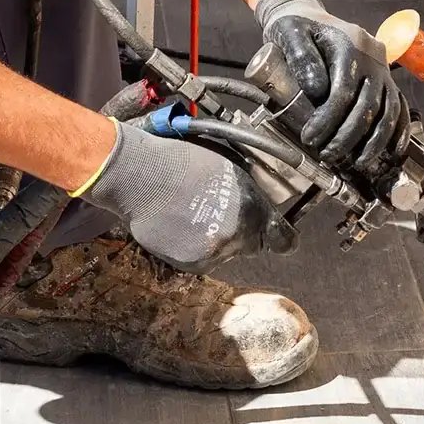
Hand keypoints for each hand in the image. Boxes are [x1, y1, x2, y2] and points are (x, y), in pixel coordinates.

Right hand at [77, 124, 268, 270]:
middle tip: (219, 215)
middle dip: (241, 234)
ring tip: (191, 216)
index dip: (281, 237)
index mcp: (250, 208)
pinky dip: (193, 246)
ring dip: (215, 241)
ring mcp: (212, 252)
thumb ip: (249, 195)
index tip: (279, 237)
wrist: (139, 175)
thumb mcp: (228, 168)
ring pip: (224, 254)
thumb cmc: (179, 161)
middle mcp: (235, 235)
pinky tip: (179, 225)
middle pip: (251, 246)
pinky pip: (200, 258)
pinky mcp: (188, 262)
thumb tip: (261, 208)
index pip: (283, 239)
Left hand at [248, 0, 409, 186]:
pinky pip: (398, 107)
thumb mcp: (289, 33)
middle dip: (348, 135)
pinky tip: (390, 152)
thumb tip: (317, 92)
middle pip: (367, 104)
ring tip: (356, 163)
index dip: (328, 118)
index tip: (310, 138)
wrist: (308, 16)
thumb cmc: (295, 27)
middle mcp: (373, 56)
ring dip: (374, 141)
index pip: (343, 89)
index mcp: (350, 43)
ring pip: (388, 110)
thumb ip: (301, 57)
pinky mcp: (386, 80)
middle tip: (328, 154)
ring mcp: (383, 69)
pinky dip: (397, 131)